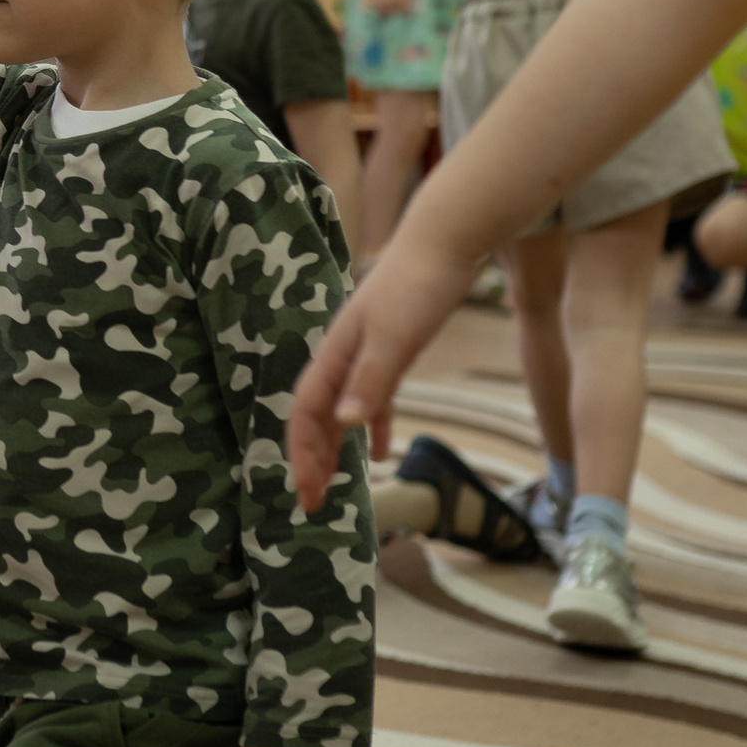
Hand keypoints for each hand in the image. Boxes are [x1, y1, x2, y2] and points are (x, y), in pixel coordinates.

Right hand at [286, 229, 477, 508]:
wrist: (443, 243)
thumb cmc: (416, 287)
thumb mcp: (394, 338)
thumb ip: (370, 381)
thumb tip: (346, 425)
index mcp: (335, 355)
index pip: (306, 413)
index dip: (302, 455)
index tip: (307, 495)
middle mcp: (342, 357)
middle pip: (315, 416)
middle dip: (310, 460)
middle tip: (312, 503)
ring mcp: (365, 354)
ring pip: (341, 410)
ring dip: (335, 447)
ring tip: (335, 483)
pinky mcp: (391, 351)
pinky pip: (373, 398)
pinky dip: (374, 427)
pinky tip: (382, 451)